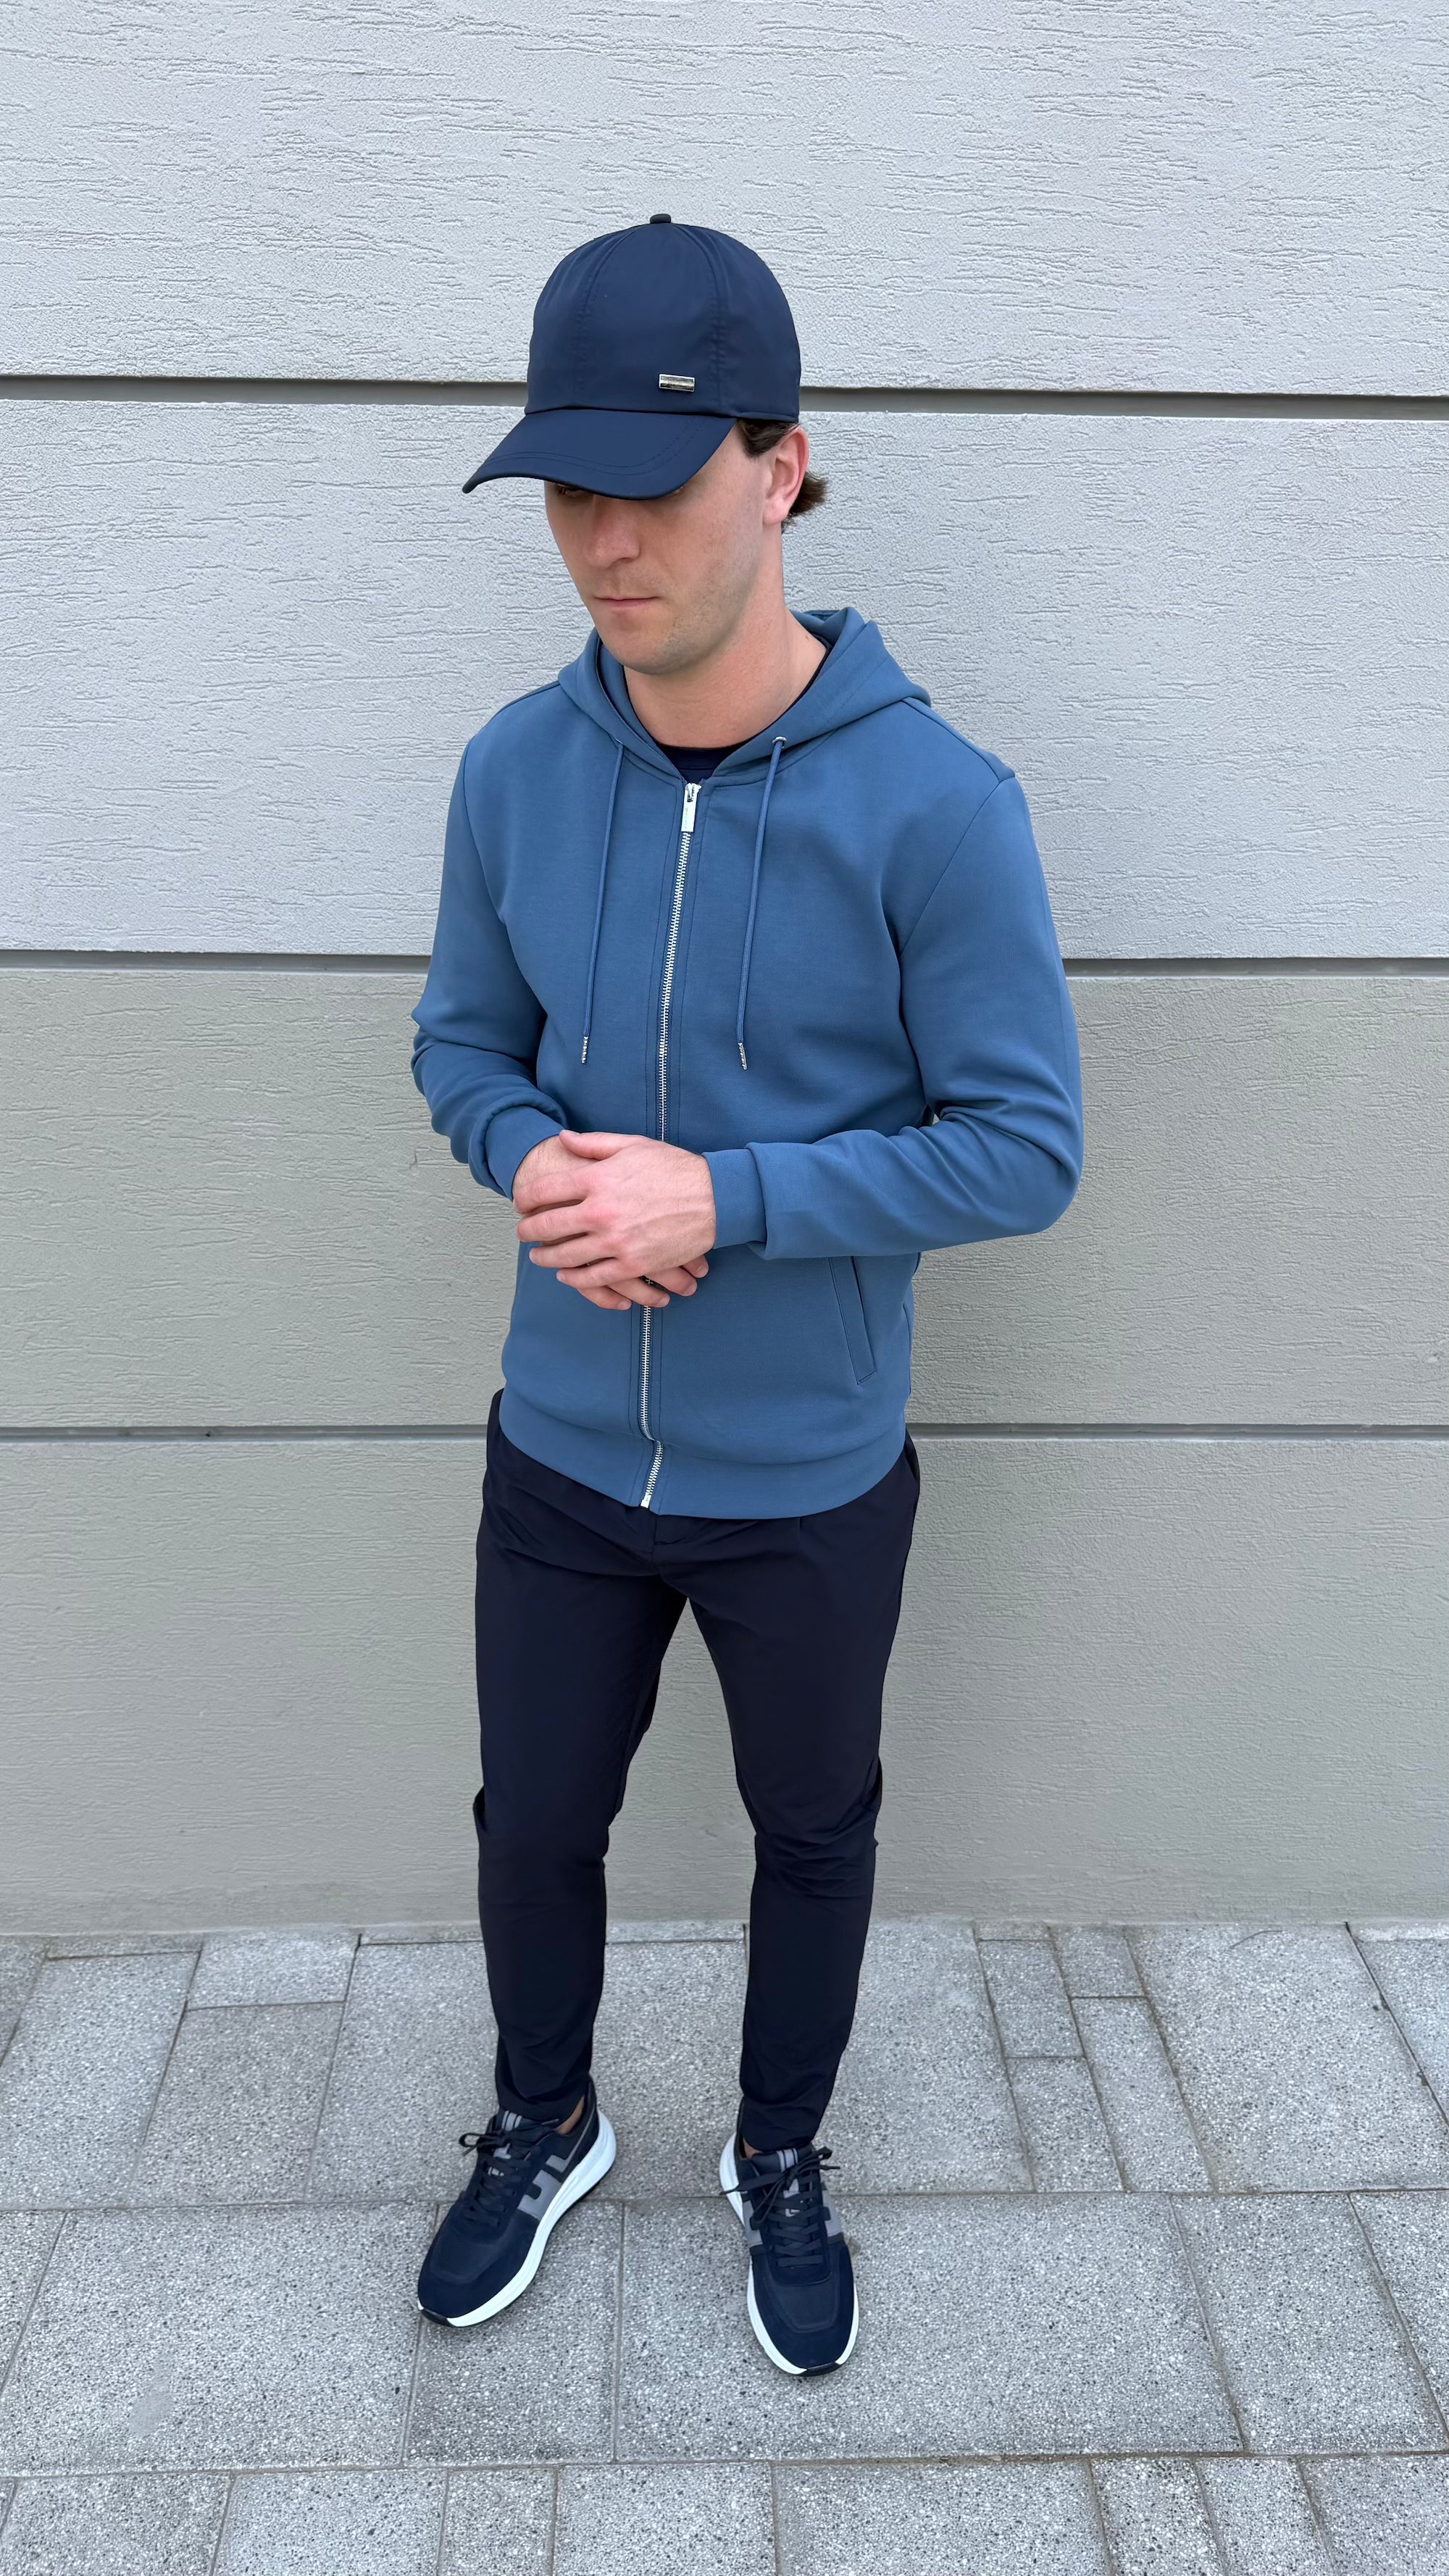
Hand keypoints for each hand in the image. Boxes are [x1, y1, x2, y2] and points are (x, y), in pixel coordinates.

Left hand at [512, 1130, 716, 1310]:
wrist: (714, 1198)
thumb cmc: (674, 1168)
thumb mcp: (632, 1146)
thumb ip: (593, 1144)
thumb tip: (562, 1138)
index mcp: (597, 1180)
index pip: (546, 1190)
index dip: (527, 1198)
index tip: (521, 1203)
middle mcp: (600, 1212)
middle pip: (549, 1225)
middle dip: (529, 1230)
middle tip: (522, 1232)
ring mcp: (615, 1241)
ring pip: (566, 1256)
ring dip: (546, 1257)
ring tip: (538, 1256)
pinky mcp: (633, 1264)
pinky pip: (593, 1277)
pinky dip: (574, 1278)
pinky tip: (565, 1275)